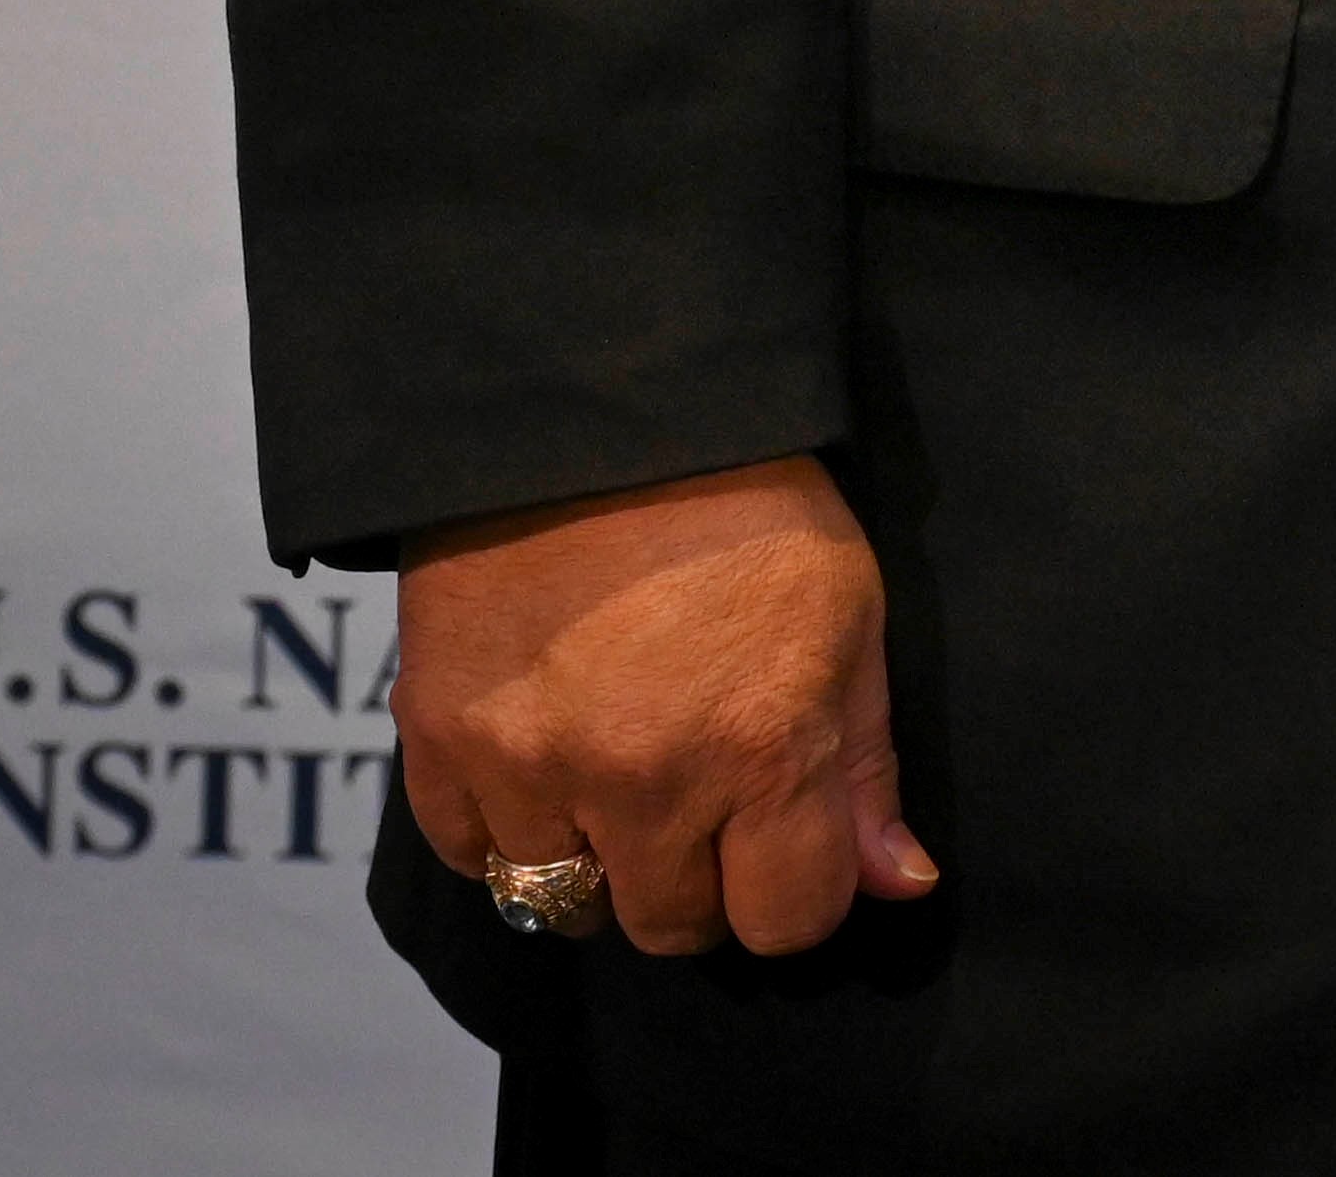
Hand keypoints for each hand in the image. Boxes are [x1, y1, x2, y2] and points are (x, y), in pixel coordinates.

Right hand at [396, 454, 940, 955]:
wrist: (596, 408)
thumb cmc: (746, 505)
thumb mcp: (848, 615)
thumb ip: (864, 766)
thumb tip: (897, 885)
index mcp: (759, 749)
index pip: (785, 924)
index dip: (793, 891)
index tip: (782, 843)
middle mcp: (642, 779)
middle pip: (672, 926)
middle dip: (697, 880)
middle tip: (697, 799)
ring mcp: (529, 765)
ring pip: (564, 903)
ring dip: (597, 858)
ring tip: (616, 773)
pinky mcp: (438, 737)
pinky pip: (469, 855)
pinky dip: (505, 830)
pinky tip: (542, 766)